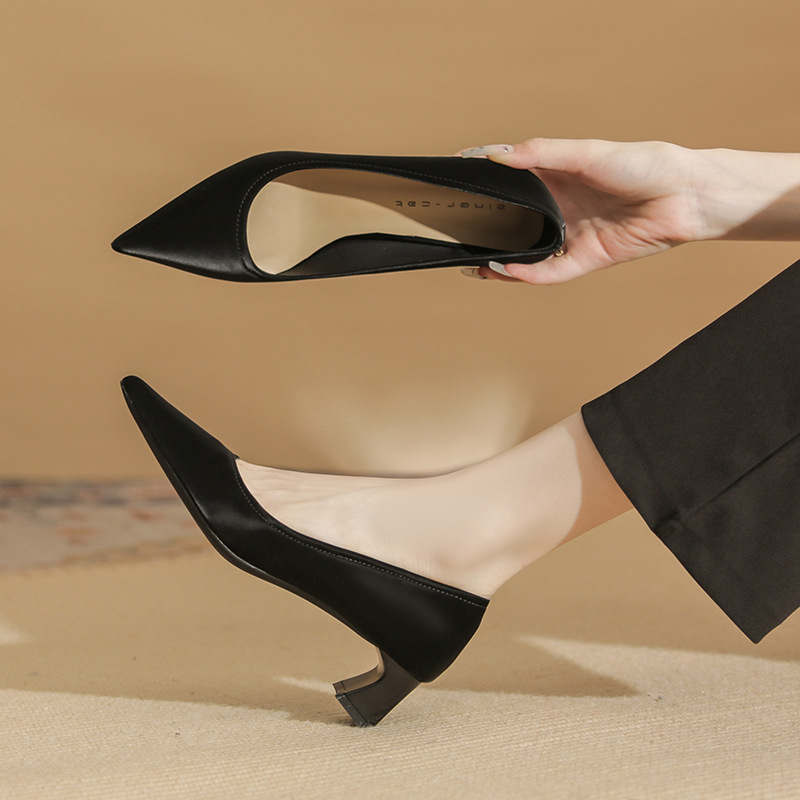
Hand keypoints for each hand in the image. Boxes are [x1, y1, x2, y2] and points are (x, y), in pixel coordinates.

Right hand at [460, 138, 799, 283]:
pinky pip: (550, 272)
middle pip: (512, 223)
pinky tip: (507, 271)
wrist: (684, 195)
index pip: (509, 183)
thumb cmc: (642, 164)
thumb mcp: (584, 152)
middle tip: (456, 235)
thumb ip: (540, 154)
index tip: (452, 183)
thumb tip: (497, 155)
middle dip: (484, 232)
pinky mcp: (585, 259)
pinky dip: (528, 275)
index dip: (481, 184)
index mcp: (555, 178)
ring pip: (526, 254)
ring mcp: (570, 235)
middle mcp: (558, 209)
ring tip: (475, 263)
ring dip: (500, 261)